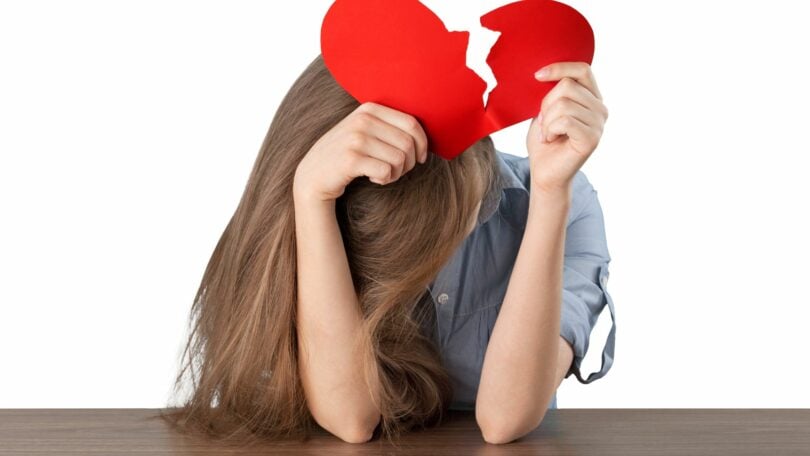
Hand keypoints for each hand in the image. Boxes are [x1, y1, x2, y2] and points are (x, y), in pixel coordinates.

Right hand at [293, 101, 428, 202]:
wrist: (312, 175)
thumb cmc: (347, 154)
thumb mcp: (365, 131)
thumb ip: (388, 125)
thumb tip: (425, 137)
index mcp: (370, 108)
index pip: (412, 123)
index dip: (423, 144)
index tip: (419, 158)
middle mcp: (362, 119)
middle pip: (408, 143)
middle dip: (409, 163)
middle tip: (397, 171)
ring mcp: (355, 138)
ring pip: (399, 159)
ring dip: (397, 173)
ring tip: (384, 175)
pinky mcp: (351, 159)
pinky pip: (386, 172)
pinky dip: (385, 180)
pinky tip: (374, 179)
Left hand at [526, 62, 608, 193]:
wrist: (544, 171)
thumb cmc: (545, 140)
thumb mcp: (547, 109)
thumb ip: (554, 91)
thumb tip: (545, 72)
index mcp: (592, 98)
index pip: (582, 70)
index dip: (559, 68)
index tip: (537, 76)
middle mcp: (600, 109)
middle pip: (567, 86)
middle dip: (546, 104)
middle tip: (544, 123)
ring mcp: (599, 124)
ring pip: (563, 104)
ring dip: (546, 121)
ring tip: (548, 134)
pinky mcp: (592, 139)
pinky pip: (565, 121)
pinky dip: (550, 130)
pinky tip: (551, 140)